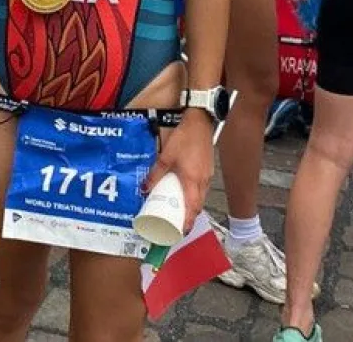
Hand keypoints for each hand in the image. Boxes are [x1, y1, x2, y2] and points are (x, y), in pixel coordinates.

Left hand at [144, 110, 212, 231]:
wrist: (200, 121)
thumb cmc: (184, 137)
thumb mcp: (166, 157)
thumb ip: (155, 174)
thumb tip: (145, 188)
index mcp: (192, 181)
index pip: (192, 209)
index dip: (187, 222)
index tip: (181, 232)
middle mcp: (203, 181)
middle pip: (197, 205)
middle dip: (189, 216)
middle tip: (178, 223)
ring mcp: (207, 174)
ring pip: (201, 196)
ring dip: (192, 205)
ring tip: (180, 209)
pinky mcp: (208, 168)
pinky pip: (202, 187)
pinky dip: (194, 193)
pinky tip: (185, 190)